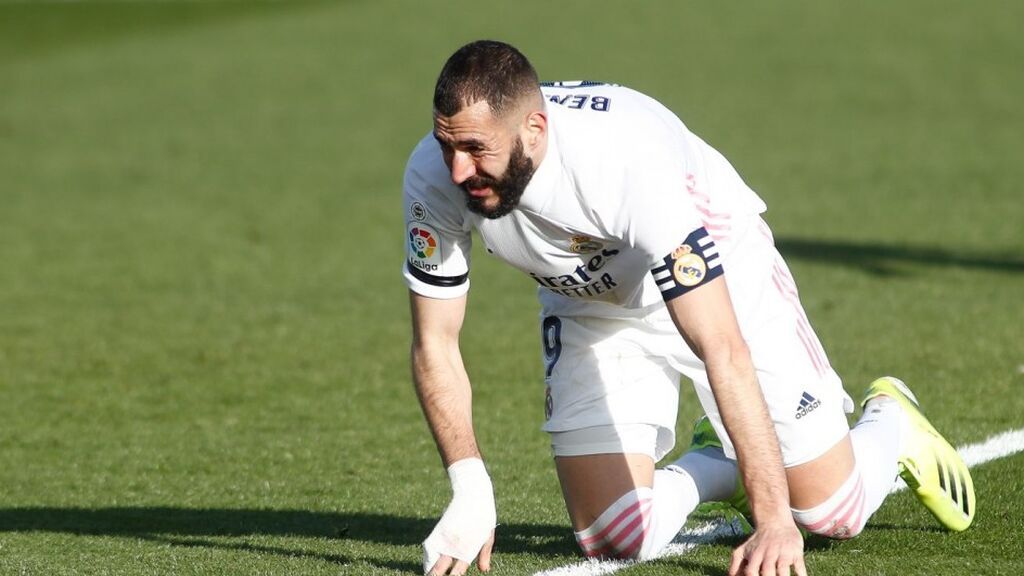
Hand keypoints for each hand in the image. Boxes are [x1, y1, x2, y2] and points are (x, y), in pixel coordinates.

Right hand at [423, 459, 496, 574]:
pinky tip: (429, 564)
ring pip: (430, 561)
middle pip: (438, 570)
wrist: (472, 493)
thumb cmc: (483, 514)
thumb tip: (484, 570)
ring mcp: (444, 538)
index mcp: (468, 549)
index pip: (457, 572)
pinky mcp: (438, 530)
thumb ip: (484, 554)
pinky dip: (427, 559)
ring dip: (430, 570)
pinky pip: (428, 549)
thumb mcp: (488, 536)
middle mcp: (454, 546)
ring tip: (431, 574)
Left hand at [728, 521, 805, 575]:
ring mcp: (783, 554)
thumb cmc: (758, 541)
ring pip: (783, 571)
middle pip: (768, 573)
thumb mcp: (743, 549)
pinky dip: (801, 575)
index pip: (751, 572)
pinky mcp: (796, 553)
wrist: (775, 522)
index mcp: (755, 556)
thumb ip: (735, 565)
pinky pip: (800, 567)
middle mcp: (768, 555)